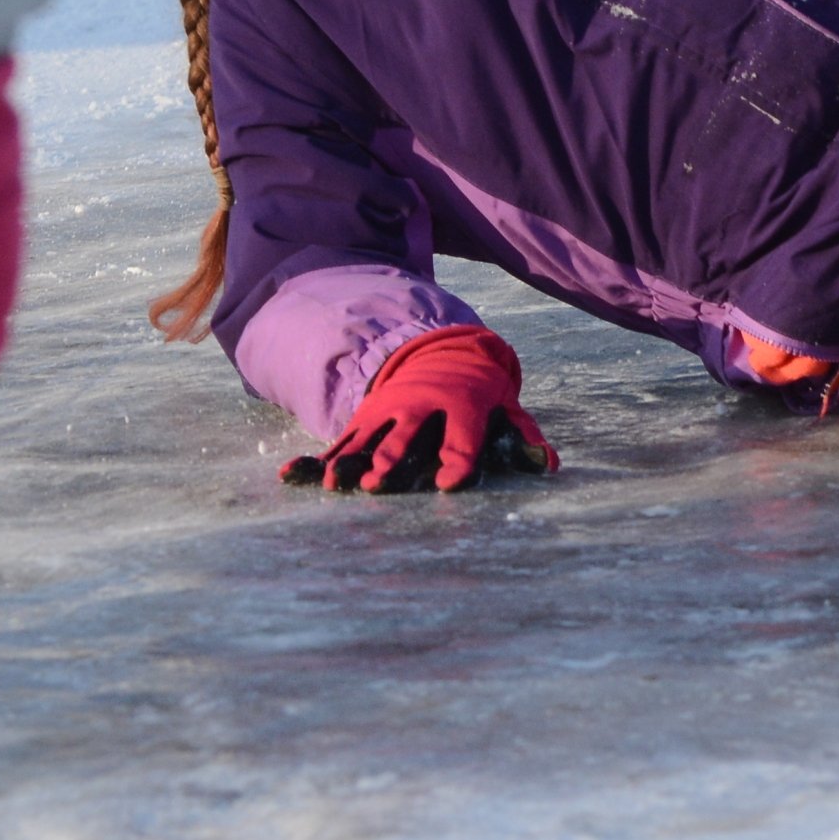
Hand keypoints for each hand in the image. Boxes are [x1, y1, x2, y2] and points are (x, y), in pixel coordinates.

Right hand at [284, 326, 560, 492]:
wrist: (440, 352)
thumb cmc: (480, 392)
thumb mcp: (507, 407)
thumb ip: (526, 435)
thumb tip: (549, 464)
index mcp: (460, 405)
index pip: (461, 438)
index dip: (457, 460)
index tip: (448, 484)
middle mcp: (418, 407)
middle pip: (404, 437)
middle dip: (391, 461)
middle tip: (380, 486)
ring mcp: (386, 412)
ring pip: (365, 440)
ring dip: (349, 463)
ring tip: (335, 487)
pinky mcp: (363, 420)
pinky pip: (337, 442)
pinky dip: (313, 460)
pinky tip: (289, 476)